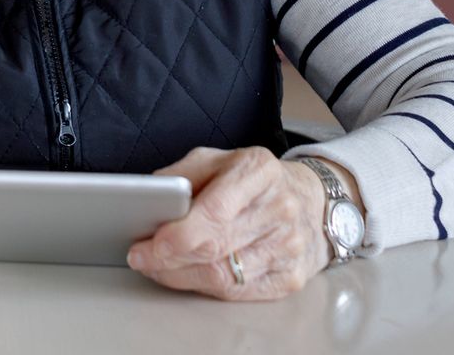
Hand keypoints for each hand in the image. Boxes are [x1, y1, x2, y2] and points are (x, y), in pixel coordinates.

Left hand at [126, 146, 331, 300]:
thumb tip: (150, 200)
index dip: (175, 236)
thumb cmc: (255, 181)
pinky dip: (205, 287)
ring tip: (158, 267)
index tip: (144, 246)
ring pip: (224, 277)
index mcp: (259, 171)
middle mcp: (279, 209)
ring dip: (181, 276)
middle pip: (215, 248)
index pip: (213, 212)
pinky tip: (187, 276)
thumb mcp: (219, 159)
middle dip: (168, 259)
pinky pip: (238, 293)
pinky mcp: (291, 277)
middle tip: (141, 259)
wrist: (312, 201)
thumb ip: (182, 175)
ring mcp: (289, 247)